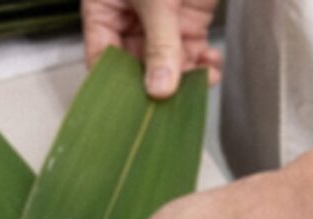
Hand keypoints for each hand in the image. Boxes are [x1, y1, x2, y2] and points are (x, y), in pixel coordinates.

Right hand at [82, 0, 222, 97]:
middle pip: (136, 69)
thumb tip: (159, 89)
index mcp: (103, 13)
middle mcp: (129, 22)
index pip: (102, 63)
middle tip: (167, 110)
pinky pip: (192, 53)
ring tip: (195, 90)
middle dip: (154, 88)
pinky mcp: (188, 21)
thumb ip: (160, 45)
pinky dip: (204, 65)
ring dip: (184, 80)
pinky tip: (210, 70)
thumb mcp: (155, 0)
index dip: (115, 90)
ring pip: (167, 65)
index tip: (132, 112)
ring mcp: (159, 23)